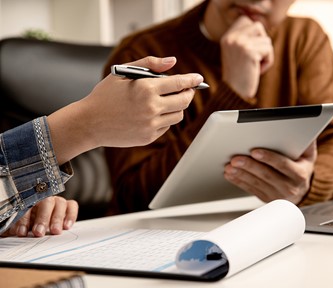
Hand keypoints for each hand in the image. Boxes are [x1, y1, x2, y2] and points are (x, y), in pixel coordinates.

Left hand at [1, 196, 77, 236]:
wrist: (42, 224)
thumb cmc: (30, 224)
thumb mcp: (22, 226)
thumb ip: (20, 227)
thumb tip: (18, 231)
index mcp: (29, 201)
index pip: (26, 206)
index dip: (24, 220)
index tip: (22, 232)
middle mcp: (44, 199)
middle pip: (45, 203)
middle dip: (42, 219)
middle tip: (39, 232)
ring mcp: (57, 201)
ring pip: (60, 203)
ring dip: (57, 218)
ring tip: (54, 231)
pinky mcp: (69, 205)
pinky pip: (72, 206)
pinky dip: (71, 215)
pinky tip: (67, 226)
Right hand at [48, 56, 204, 163]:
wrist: (89, 123)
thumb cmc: (105, 95)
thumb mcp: (123, 73)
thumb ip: (149, 64)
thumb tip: (173, 61)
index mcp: (145, 88)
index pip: (179, 83)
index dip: (192, 80)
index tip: (199, 79)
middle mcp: (151, 107)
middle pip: (184, 101)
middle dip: (188, 93)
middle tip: (187, 90)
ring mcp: (151, 124)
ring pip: (178, 115)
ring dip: (178, 107)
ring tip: (171, 101)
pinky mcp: (149, 137)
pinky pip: (166, 126)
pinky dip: (166, 118)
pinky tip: (157, 113)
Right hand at [220, 15, 273, 98]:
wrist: (235, 93)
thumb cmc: (240, 75)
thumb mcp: (238, 53)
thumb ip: (245, 38)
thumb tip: (260, 27)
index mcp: (227, 37)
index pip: (245, 20)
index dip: (254, 34)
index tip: (251, 50)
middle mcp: (232, 38)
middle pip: (258, 26)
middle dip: (261, 42)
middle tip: (255, 57)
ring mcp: (240, 44)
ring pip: (266, 39)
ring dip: (266, 54)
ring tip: (256, 65)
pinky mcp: (250, 52)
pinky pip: (269, 50)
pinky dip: (268, 62)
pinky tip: (258, 70)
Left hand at [224, 142, 316, 204]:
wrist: (301, 190)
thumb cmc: (302, 167)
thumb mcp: (308, 154)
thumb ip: (306, 141)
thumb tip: (302, 124)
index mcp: (300, 174)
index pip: (283, 165)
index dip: (269, 158)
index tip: (254, 151)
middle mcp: (290, 188)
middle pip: (266, 175)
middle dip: (250, 166)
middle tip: (235, 158)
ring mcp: (277, 196)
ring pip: (256, 184)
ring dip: (241, 174)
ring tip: (230, 166)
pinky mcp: (267, 199)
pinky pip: (251, 190)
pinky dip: (239, 182)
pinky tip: (231, 174)